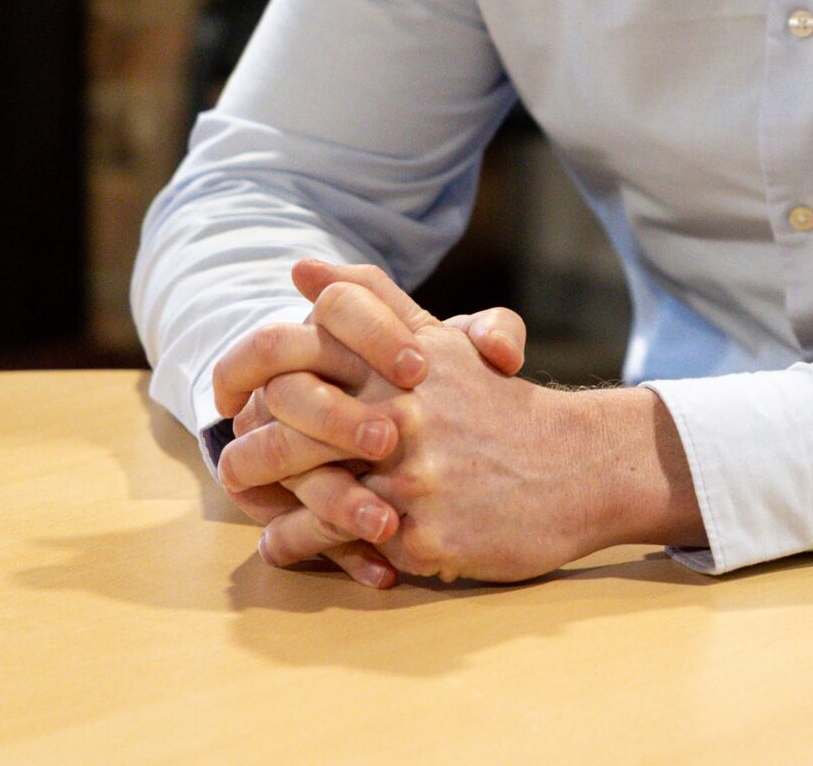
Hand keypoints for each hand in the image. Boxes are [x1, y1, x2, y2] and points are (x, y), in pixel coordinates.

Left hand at [257, 261, 698, 583]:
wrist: (577, 469)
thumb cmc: (499, 406)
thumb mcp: (441, 344)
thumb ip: (372, 300)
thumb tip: (300, 267)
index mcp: (400, 360)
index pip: (295, 349)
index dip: (251, 376)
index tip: (240, 401)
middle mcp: (402, 411)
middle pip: (285, 420)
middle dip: (250, 447)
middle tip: (235, 464)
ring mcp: (410, 476)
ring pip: (301, 487)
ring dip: (266, 500)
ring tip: (257, 507)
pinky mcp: (421, 534)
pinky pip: (334, 543)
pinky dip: (296, 544)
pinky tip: (286, 543)